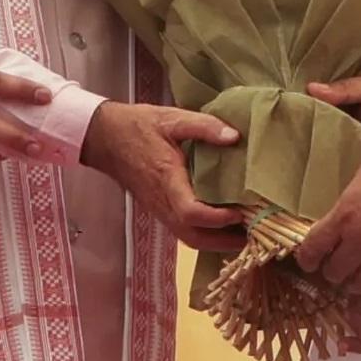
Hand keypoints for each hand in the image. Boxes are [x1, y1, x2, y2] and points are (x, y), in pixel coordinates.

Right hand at [82, 103, 246, 251]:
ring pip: (190, 239)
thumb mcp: (172, 118)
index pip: (191, 212)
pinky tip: (224, 226)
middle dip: (225, 241)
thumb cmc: (139, 126)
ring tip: (245, 233)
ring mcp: (160, 210)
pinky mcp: (160, 210)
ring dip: (218, 242)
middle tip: (255, 232)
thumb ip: (204, 126)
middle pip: (194, 237)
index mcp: (167, 179)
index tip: (241, 211)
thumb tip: (235, 136)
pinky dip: (207, 236)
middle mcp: (163, 202)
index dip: (218, 218)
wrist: (106, 138)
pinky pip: (184, 232)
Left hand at [294, 139, 360, 296]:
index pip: (313, 247)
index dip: (307, 258)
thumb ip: (348, 206)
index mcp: (344, 215)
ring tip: (355, 275)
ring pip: (360, 284)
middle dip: (331, 270)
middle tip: (335, 266)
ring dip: (354, 281)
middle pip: (334, 271)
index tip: (308, 262)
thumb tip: (341, 219)